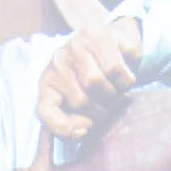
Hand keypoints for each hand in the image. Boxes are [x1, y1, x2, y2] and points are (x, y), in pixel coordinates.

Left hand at [36, 16, 144, 139]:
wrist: (116, 44)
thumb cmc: (94, 81)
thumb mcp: (78, 103)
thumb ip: (71, 121)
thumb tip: (81, 133)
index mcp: (47, 84)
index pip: (45, 111)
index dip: (64, 127)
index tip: (84, 133)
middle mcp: (57, 63)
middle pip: (79, 101)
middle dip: (99, 112)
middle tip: (107, 108)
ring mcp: (76, 47)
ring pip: (96, 83)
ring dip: (113, 96)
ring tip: (115, 94)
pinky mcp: (100, 37)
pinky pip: (114, 69)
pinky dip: (125, 82)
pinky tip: (123, 80)